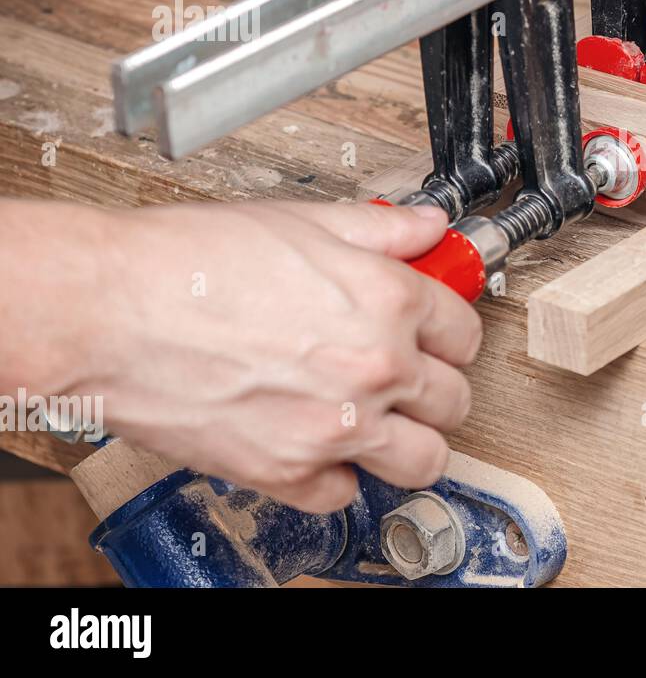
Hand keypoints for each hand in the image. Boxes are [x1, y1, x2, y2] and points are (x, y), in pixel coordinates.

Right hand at [3, 199, 480, 512]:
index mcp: (389, 303)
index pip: (465, 331)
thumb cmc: (189, 262)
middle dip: (438, 386)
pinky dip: (337, 477)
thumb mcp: (302, 221)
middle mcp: (376, 370)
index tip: (436, 333)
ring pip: (423, 460)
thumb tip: (428, 226)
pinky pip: (344, 494)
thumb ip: (382, 229)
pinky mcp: (286, 472)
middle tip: (410, 375)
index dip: (450, 329)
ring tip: (385, 423)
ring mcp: (336, 427)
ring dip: (411, 443)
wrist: (109, 312)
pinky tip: (321, 447)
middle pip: (454, 399)